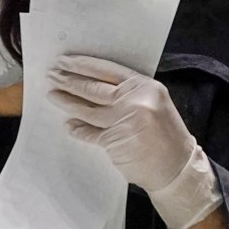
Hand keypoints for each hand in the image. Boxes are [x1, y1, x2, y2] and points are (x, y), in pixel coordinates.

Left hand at [48, 54, 222, 228]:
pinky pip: (89, 132)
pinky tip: (68, 125)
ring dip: (67, 102)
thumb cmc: (165, 136)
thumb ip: (127, 95)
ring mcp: (123, 120)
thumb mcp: (153, 104)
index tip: (65, 61)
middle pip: (94, 88)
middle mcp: (134, 100)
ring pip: (87, 109)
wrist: (176, 167)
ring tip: (52, 95)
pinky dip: (78, 129)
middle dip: (69, 81)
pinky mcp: (114, 140)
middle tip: (52, 75)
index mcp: (144, 86)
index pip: (107, 70)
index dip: (83, 65)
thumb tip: (95, 88)